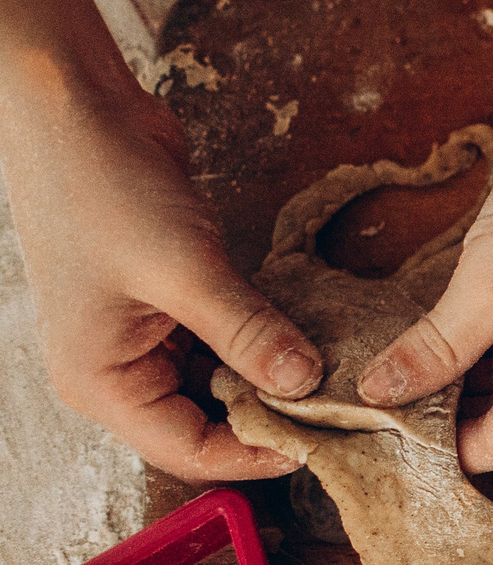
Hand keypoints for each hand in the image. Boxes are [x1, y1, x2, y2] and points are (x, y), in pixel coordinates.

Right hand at [0, 0, 319, 479]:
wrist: (74, 110)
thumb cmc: (103, 189)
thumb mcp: (184, 267)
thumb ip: (247, 330)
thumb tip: (307, 383)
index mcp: (100, 383)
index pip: (187, 450)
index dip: (257, 454)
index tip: (326, 444)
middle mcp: (117, 370)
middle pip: (205, 422)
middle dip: (270, 418)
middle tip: (344, 414)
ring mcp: (142, 335)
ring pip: (219, 381)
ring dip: (271, 378)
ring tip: (339, 379)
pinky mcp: (168, 300)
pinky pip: (222, 340)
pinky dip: (262, 341)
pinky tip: (311, 337)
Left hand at [355, 0, 492, 471]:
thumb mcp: (491, 278)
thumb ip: (436, 348)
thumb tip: (379, 394)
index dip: (430, 442)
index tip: (360, 431)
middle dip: (436, 400)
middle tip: (357, 391)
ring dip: (451, 365)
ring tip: (378, 356)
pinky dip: (474, 334)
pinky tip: (420, 324)